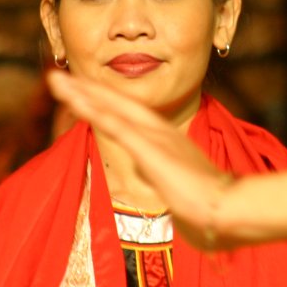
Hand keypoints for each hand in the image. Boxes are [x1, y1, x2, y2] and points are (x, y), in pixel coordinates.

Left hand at [47, 69, 236, 248]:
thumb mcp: (180, 189)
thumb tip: (151, 176)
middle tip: (59, 77)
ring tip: (56, 81)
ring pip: (110, 109)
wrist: (230, 209)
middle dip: (86, 89)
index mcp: (166, 140)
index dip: (103, 101)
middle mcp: (158, 132)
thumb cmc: (210, 207)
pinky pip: (117, 127)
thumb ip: (164, 179)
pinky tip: (76, 101)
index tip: (81, 91)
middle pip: (116, 104)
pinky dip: (96, 111)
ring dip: (82, 94)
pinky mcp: (150, 149)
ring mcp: (154, 138)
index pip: (128, 115)